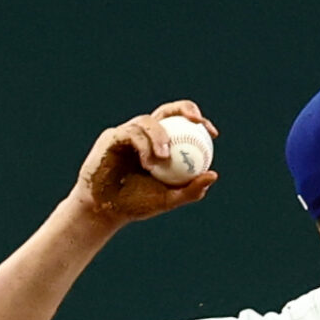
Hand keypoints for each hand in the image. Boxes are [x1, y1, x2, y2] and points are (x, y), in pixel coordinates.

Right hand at [68, 101, 219, 225]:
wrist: (106, 211)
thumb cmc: (136, 204)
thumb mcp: (168, 199)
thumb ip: (191, 189)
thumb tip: (213, 174)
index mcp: (160, 144)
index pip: (182, 124)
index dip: (198, 121)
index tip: (212, 133)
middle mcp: (145, 134)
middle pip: (167, 110)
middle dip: (184, 109)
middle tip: (197, 121)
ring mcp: (127, 133)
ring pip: (148, 122)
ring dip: (159, 137)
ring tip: (163, 157)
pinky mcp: (112, 137)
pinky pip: (131, 133)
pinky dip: (143, 146)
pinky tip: (148, 162)